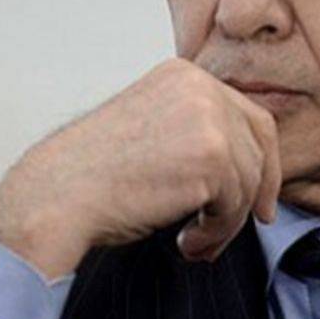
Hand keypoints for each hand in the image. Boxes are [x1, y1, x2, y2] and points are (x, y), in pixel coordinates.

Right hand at [0, 58, 280, 278]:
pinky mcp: (211, 158)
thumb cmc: (94, 176)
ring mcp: (209, 120)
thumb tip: (249, 164)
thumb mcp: (152, 130)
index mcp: (184, 75)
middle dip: (253, 193)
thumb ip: (196, 131)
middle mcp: (200, 88)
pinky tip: (187, 243)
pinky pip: (236, 205)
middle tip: (236, 228)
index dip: (263, 161)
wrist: (56, 196)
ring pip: (249, 181)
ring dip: (226, 222)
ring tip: (195, 242)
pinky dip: (216, 232)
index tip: (259, 200)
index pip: (250, 116)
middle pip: (259, 146)